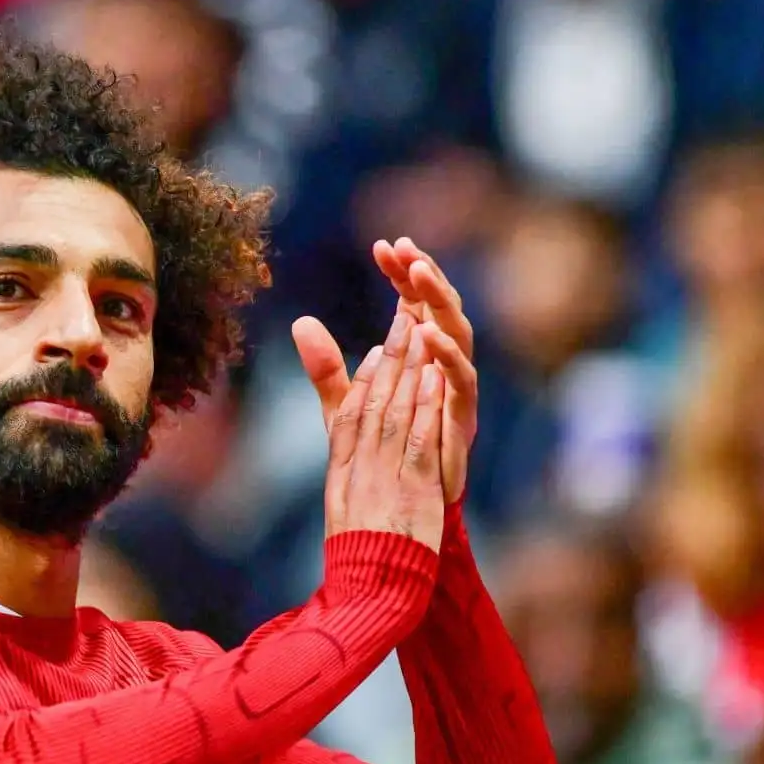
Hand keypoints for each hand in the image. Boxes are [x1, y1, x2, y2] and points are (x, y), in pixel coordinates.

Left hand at [294, 238, 477, 503]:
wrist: (396, 518)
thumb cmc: (379, 462)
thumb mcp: (345, 408)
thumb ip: (326, 368)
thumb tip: (300, 321)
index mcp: (418, 360)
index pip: (413, 303)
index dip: (402, 274)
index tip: (382, 246)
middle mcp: (442, 370)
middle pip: (439, 309)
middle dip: (425, 276)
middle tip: (404, 250)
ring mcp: (453, 393)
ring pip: (458, 334)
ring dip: (440, 302)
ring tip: (418, 274)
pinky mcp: (460, 421)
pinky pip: (463, 381)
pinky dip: (447, 355)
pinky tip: (426, 332)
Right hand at [297, 314, 445, 548]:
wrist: (369, 594)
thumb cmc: (359, 560)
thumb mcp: (342, 511)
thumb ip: (348, 484)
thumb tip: (340, 455)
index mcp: (341, 475)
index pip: (348, 416)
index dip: (362, 379)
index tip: (377, 348)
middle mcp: (359, 470)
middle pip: (372, 405)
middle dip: (389, 359)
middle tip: (403, 319)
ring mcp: (385, 478)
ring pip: (395, 414)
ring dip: (408, 370)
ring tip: (420, 334)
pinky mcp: (413, 492)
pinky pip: (419, 441)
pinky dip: (426, 406)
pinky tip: (435, 379)